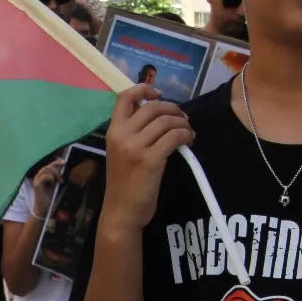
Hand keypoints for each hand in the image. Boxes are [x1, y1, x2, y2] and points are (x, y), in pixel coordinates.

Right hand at [30, 158, 62, 215]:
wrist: (43, 209)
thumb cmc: (49, 198)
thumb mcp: (55, 185)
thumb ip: (57, 177)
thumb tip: (62, 169)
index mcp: (43, 176)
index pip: (49, 165)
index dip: (56, 162)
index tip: (64, 161)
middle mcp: (39, 177)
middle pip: (47, 166)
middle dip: (57, 169)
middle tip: (62, 178)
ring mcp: (37, 181)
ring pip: (45, 170)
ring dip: (54, 174)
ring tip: (59, 181)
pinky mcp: (37, 186)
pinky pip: (43, 177)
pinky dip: (49, 177)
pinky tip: (53, 181)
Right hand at [100, 85, 193, 232]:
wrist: (121, 212)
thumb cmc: (124, 184)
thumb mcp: (120, 152)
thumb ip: (133, 132)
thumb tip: (159, 115)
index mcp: (113, 131)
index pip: (124, 97)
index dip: (144, 89)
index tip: (158, 95)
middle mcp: (122, 135)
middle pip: (153, 107)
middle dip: (173, 109)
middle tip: (183, 119)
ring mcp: (135, 148)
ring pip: (166, 121)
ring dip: (183, 123)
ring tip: (188, 133)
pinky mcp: (150, 160)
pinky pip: (174, 137)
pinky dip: (185, 135)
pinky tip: (188, 141)